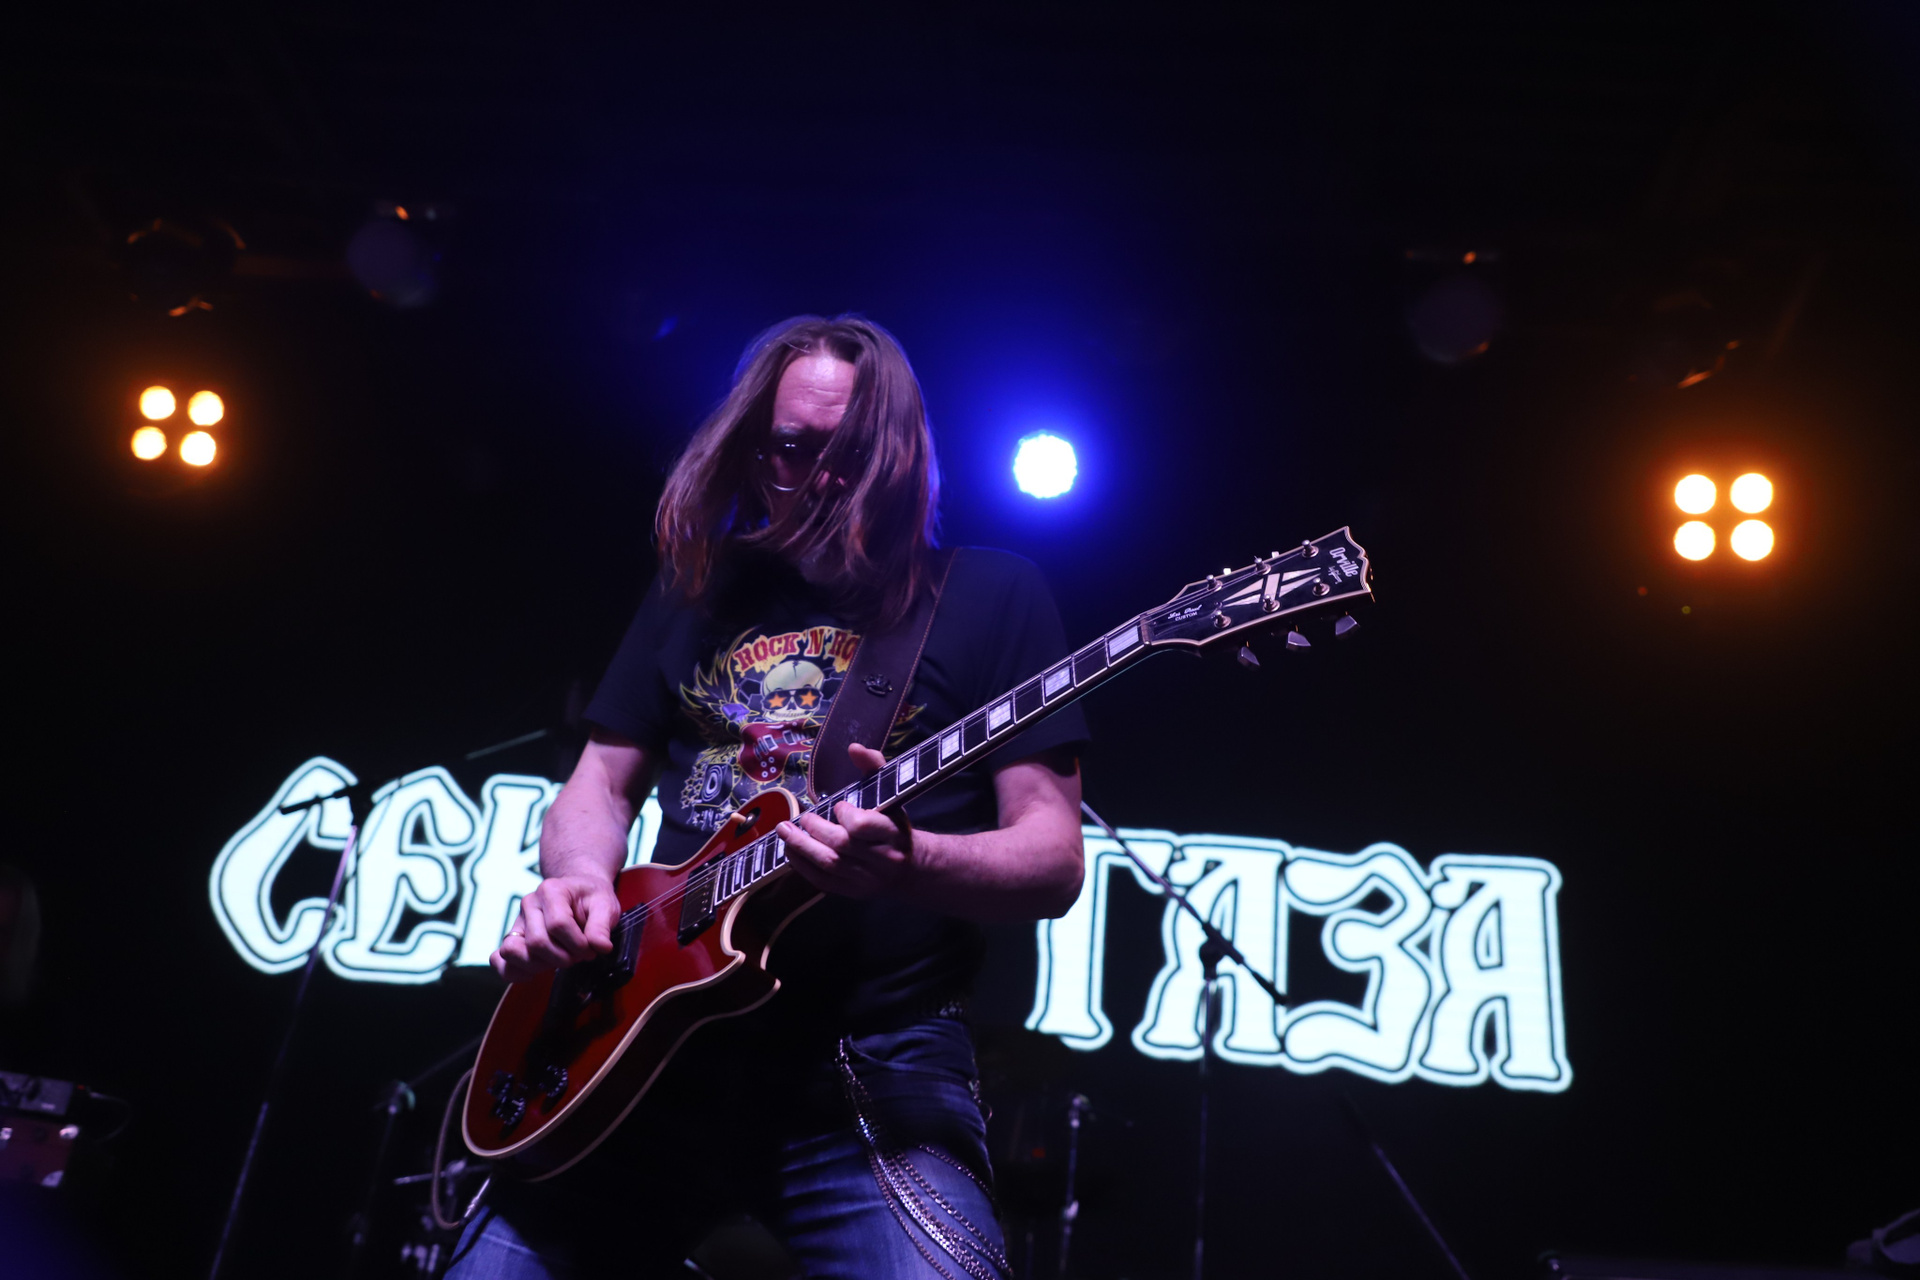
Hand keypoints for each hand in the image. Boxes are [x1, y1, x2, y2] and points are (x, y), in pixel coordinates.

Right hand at [491, 874, 619, 981]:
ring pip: (513, 952)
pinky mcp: (513, 938)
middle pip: (537, 942)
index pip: (558, 924)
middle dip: (563, 957)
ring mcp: (518, 921)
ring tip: (560, 960)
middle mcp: (529, 904)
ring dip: (540, 965)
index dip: (578, 944)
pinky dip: (515, 971)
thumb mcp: (605, 905)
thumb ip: (602, 926)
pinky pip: (498, 960)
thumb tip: (600, 947)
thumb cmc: (591, 898)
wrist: (578, 892)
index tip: (592, 949)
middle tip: (579, 956)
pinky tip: (536, 971)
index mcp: (551, 890)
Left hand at [780, 744, 915, 898]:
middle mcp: (881, 859)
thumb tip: (854, 748)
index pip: (862, 826)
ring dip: (800, 846)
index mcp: (893, 833)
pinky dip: (801, 865)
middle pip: (841, 845)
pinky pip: (822, 880)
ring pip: (828, 864)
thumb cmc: (895, 825)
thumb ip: (874, 767)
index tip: (838, 805)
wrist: (912, 867)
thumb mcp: (891, 793)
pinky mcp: (852, 892)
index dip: (845, 814)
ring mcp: (866, 879)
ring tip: (783, 830)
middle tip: (802, 817)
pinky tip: (790, 850)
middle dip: (815, 829)